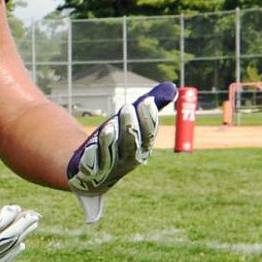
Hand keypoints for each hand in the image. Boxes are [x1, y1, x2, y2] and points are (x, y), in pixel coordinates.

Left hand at [66, 81, 177, 222]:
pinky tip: (91, 143)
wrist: (92, 174)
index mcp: (141, 150)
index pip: (148, 136)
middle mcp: (127, 161)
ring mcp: (109, 169)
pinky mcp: (90, 173)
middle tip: (126, 108)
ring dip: (110, 140)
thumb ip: (148, 109)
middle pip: (131, 145)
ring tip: (109, 124)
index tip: (146, 100)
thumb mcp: (132, 126)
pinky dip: (93, 154)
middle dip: (130, 127)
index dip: (148, 119)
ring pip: (111, 155)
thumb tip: (171, 88)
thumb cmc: (117, 144)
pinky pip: (92, 165)